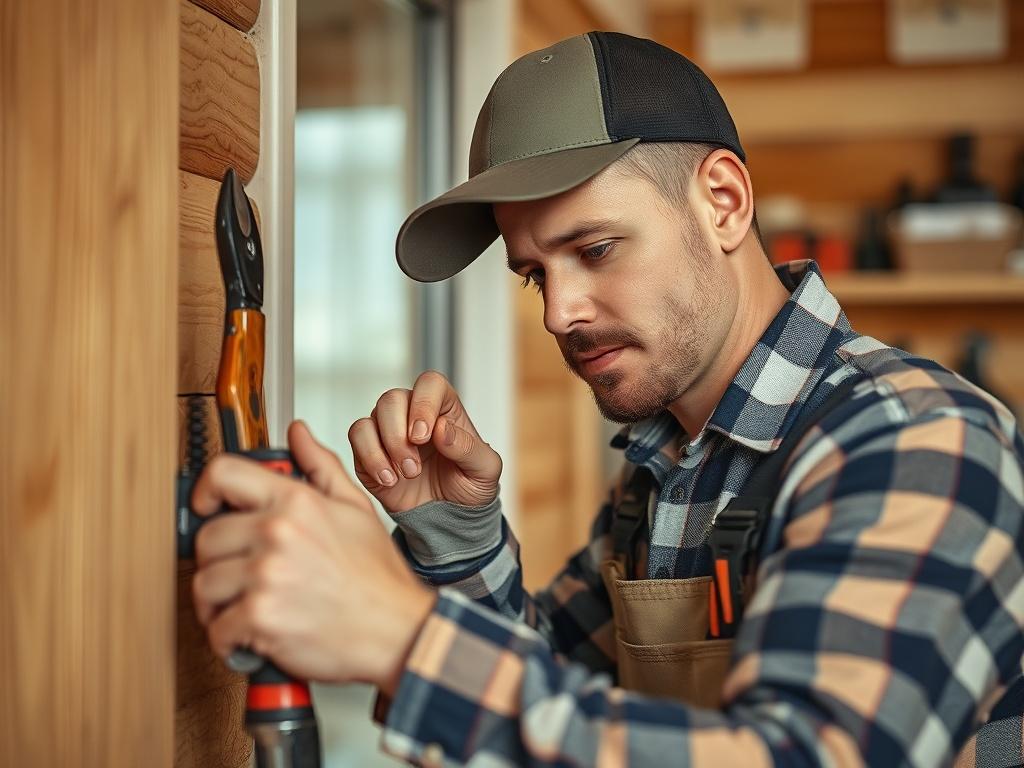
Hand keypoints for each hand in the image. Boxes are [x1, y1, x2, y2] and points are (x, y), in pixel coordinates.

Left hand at [190, 421, 435, 693]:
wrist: (397, 629)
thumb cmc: (376, 576)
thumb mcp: (356, 508)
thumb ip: (321, 466)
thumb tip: (298, 434)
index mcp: (297, 503)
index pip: (224, 473)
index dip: (204, 490)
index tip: (204, 507)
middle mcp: (278, 533)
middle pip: (206, 538)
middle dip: (217, 560)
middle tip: (237, 574)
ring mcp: (266, 575)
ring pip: (204, 584)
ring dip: (217, 602)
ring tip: (244, 606)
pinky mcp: (260, 617)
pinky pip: (215, 628)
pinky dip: (227, 638)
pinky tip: (251, 634)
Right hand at [348, 370, 501, 513]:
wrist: (448, 515)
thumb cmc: (468, 485)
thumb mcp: (485, 470)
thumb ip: (469, 448)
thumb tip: (441, 428)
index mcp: (444, 407)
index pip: (429, 384)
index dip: (422, 404)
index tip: (423, 436)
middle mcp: (412, 412)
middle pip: (392, 398)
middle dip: (399, 436)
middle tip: (414, 467)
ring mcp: (388, 430)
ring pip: (372, 416)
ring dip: (386, 449)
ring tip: (407, 475)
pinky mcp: (368, 449)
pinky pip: (357, 438)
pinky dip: (371, 459)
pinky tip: (390, 480)